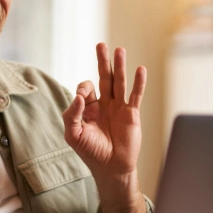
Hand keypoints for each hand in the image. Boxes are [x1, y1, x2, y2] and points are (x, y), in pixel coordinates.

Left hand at [63, 43, 145, 180]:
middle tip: (101, 44)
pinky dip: (138, 82)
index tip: (83, 98)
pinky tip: (140, 69)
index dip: (83, 89)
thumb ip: (72, 114)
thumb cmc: (90, 152)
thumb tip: (79, 96)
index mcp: (88, 107)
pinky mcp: (132, 113)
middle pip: (104, 77)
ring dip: (119, 66)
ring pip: (119, 82)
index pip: (86, 88)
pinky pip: (135, 95)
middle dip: (102, 61)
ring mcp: (118, 107)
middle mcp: (104, 104)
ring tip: (119, 49)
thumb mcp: (73, 134)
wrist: (111, 168)